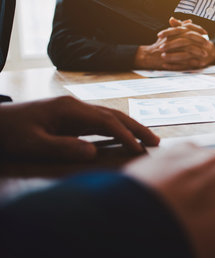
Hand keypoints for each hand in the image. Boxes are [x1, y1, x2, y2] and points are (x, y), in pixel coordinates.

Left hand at [0, 96, 158, 160]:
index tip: (139, 150)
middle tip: (156, 142)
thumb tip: (93, 152)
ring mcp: (74, 110)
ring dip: (130, 127)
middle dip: (137, 127)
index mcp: (70, 109)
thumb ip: (62, 147)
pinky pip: (100, 122)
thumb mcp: (32, 144)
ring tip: (147, 140)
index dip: (125, 136)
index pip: (106, 122)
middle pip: (114, 115)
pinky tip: (123, 137)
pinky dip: (116, 129)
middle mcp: (76, 106)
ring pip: (110, 116)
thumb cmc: (10, 133)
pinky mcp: (71, 117)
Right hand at [134, 18, 214, 69]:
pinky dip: (192, 61)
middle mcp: (172, 39)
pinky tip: (198, 62)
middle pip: (189, 37)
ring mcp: (171, 49)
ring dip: (198, 51)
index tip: (205, 32)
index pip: (187, 28)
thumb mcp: (169, 34)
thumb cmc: (159, 45)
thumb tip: (190, 21)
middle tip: (208, 43)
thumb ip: (179, 26)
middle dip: (200, 40)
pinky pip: (183, 60)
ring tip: (205, 54)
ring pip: (187, 49)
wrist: (148, 55)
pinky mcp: (171, 59)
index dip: (197, 30)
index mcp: (173, 32)